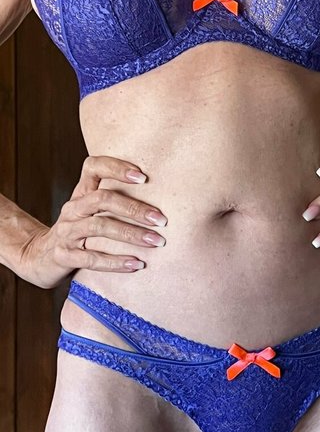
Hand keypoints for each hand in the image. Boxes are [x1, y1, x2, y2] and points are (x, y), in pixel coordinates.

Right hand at [20, 156, 167, 288]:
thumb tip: (165, 195)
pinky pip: (91, 258)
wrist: (41, 257)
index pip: (93, 167)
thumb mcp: (92, 211)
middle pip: (102, 199)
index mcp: (81, 192)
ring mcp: (66, 232)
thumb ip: (116, 200)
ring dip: (131, 234)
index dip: (117, 167)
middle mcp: (73, 208)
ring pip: (99, 227)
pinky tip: (136, 264)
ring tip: (156, 242)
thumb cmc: (80, 230)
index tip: (143, 177)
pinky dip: (116, 262)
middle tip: (161, 220)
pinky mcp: (64, 255)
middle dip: (135, 209)